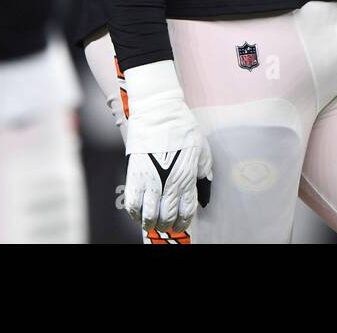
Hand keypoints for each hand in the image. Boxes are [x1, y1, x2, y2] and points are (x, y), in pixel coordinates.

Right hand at [122, 60, 212, 234]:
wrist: (159, 112)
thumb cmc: (183, 128)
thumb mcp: (202, 150)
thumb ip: (204, 173)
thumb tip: (203, 193)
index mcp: (187, 179)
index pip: (186, 213)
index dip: (182, 223)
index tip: (180, 224)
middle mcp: (169, 184)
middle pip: (166, 217)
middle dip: (166, 225)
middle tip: (165, 225)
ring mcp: (150, 181)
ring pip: (148, 215)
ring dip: (150, 223)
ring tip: (151, 222)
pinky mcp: (134, 175)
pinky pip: (132, 203)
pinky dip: (134, 213)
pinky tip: (138, 212)